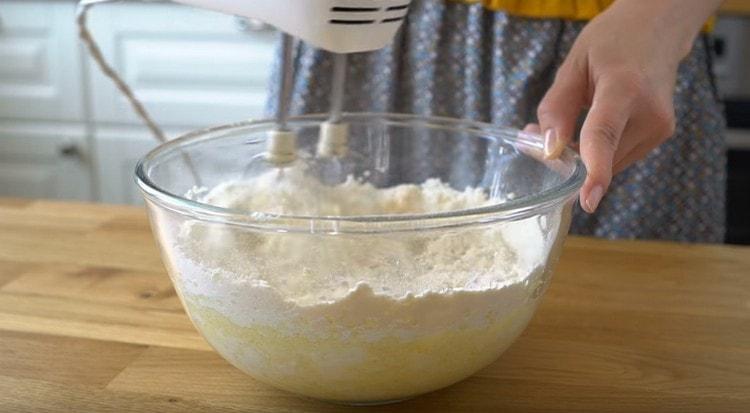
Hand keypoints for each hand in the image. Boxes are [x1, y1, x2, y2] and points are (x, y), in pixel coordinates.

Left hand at [534, 0, 721, 212]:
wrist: (659, 29)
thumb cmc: (613, 42)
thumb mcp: (573, 66)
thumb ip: (556, 110)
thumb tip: (548, 152)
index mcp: (624, 89)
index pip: (604, 136)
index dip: (594, 172)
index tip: (587, 201)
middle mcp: (649, 113)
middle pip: (601, 156)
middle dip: (567, 158)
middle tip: (536, 136)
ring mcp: (659, 127)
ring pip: (609, 162)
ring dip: (582, 156)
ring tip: (567, 125)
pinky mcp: (660, 135)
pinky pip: (619, 155)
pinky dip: (599, 152)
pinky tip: (588, 128)